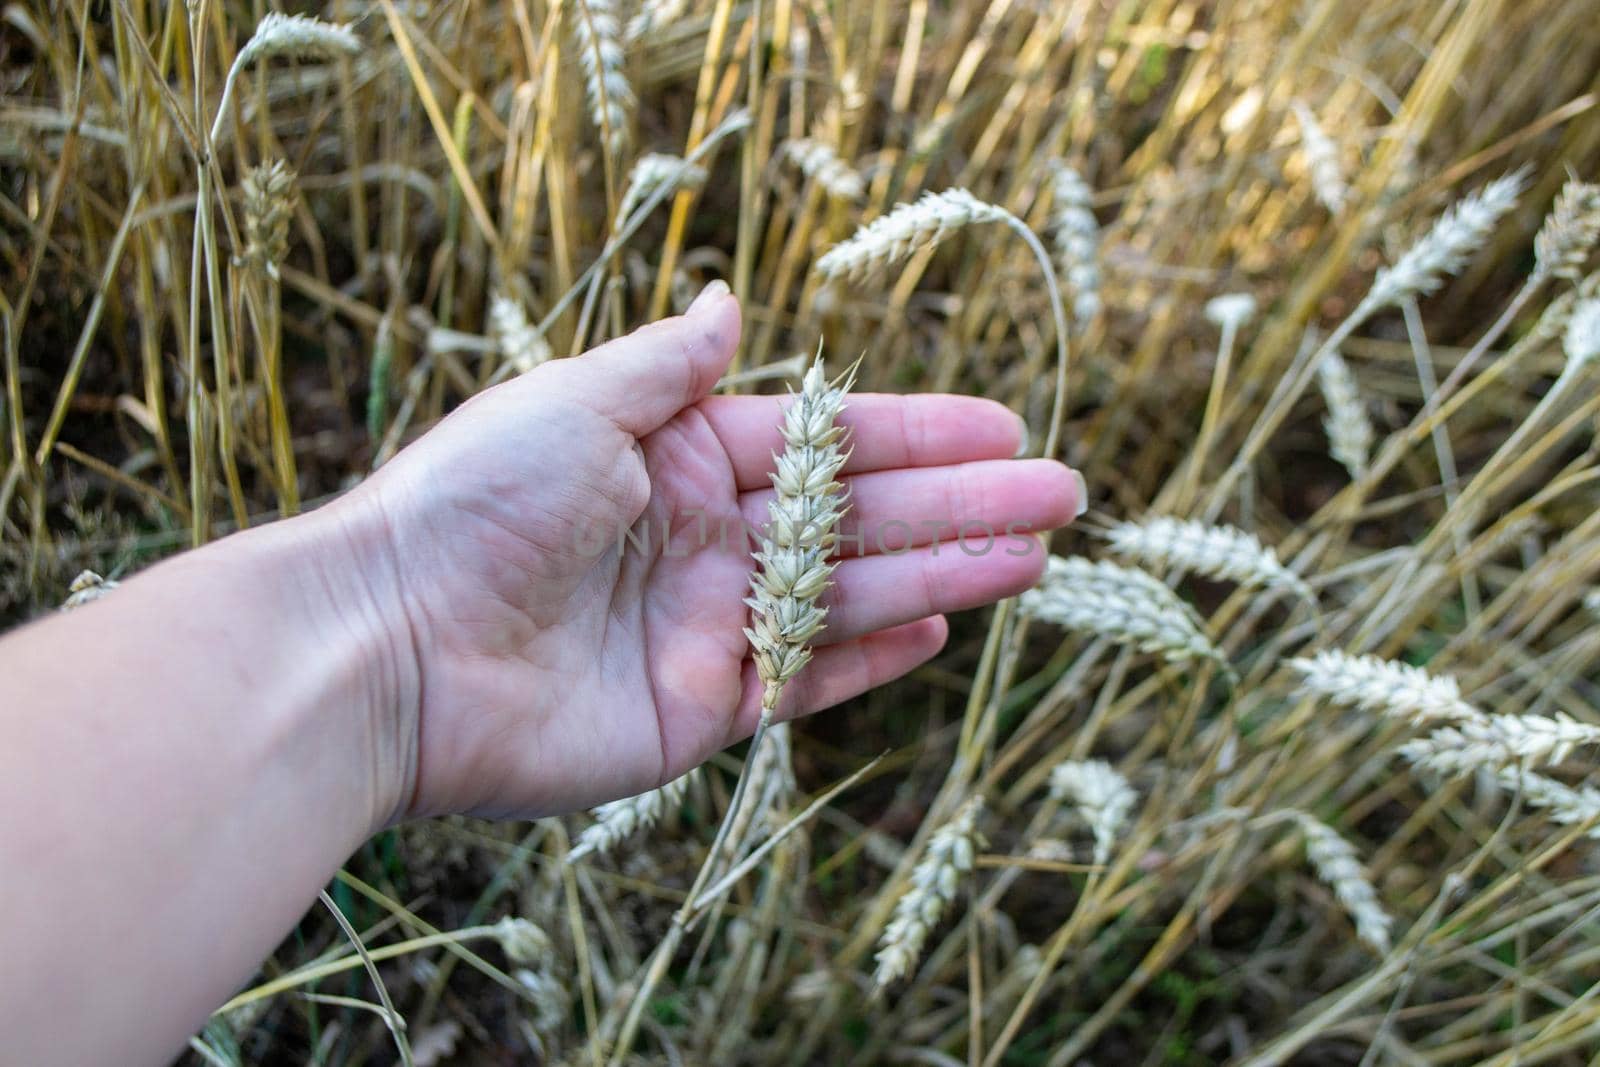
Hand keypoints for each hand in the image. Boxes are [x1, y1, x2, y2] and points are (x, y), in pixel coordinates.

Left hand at [332, 283, 1084, 820]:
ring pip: (851, 596)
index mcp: (678, 459)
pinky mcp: (701, 710)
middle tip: (1063, 493)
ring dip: (945, 575)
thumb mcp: (574, 401)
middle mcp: (704, 539)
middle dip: (962, 503)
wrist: (391, 647)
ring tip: (1034, 557)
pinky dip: (873, 658)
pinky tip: (943, 628)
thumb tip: (727, 298)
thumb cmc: (471, 505)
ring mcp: (709, 627)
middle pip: (860, 518)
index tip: (1004, 425)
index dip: (917, 432)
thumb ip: (669, 366)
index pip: (826, 441)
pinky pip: (806, 679)